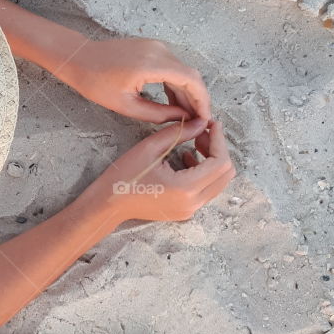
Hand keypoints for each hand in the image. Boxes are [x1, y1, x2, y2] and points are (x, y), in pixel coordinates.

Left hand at [54, 36, 211, 123]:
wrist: (78, 58)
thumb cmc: (95, 82)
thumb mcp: (125, 105)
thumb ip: (157, 114)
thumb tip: (182, 118)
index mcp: (151, 64)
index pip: (191, 80)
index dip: (202, 101)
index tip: (204, 118)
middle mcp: (158, 51)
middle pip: (191, 75)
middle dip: (198, 99)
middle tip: (198, 121)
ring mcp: (156, 46)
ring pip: (183, 71)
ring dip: (187, 92)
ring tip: (186, 115)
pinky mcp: (152, 47)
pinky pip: (172, 66)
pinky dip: (176, 83)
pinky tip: (174, 101)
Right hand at [94, 117, 235, 221]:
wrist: (108, 204)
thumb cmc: (124, 175)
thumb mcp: (150, 147)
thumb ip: (180, 133)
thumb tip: (202, 122)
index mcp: (186, 187)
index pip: (220, 162)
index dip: (219, 140)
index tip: (212, 124)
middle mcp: (193, 202)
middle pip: (225, 174)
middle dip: (218, 150)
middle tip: (202, 133)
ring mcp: (190, 210)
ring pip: (218, 183)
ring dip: (212, 161)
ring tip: (194, 144)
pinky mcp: (185, 211)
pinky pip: (205, 190)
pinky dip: (204, 173)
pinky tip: (185, 159)